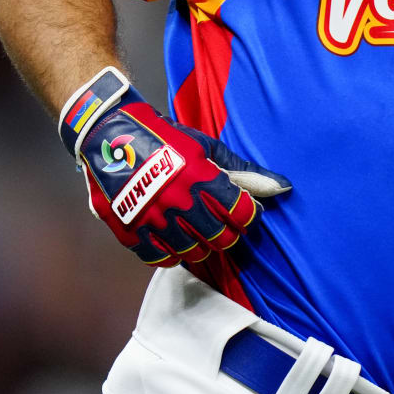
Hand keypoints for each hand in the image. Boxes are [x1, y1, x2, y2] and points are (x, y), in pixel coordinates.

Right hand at [59, 68, 290, 265]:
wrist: (110, 135)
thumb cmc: (164, 138)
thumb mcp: (206, 147)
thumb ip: (243, 171)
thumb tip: (283, 187)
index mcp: (200, 177)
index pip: (240, 212)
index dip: (249, 216)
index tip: (246, 213)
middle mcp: (177, 201)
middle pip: (219, 237)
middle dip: (229, 234)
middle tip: (226, 226)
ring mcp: (151, 218)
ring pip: (191, 251)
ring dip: (202, 246)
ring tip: (201, 234)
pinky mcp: (129, 229)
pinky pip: (158, 258)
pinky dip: (171, 255)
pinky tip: (175, 244)